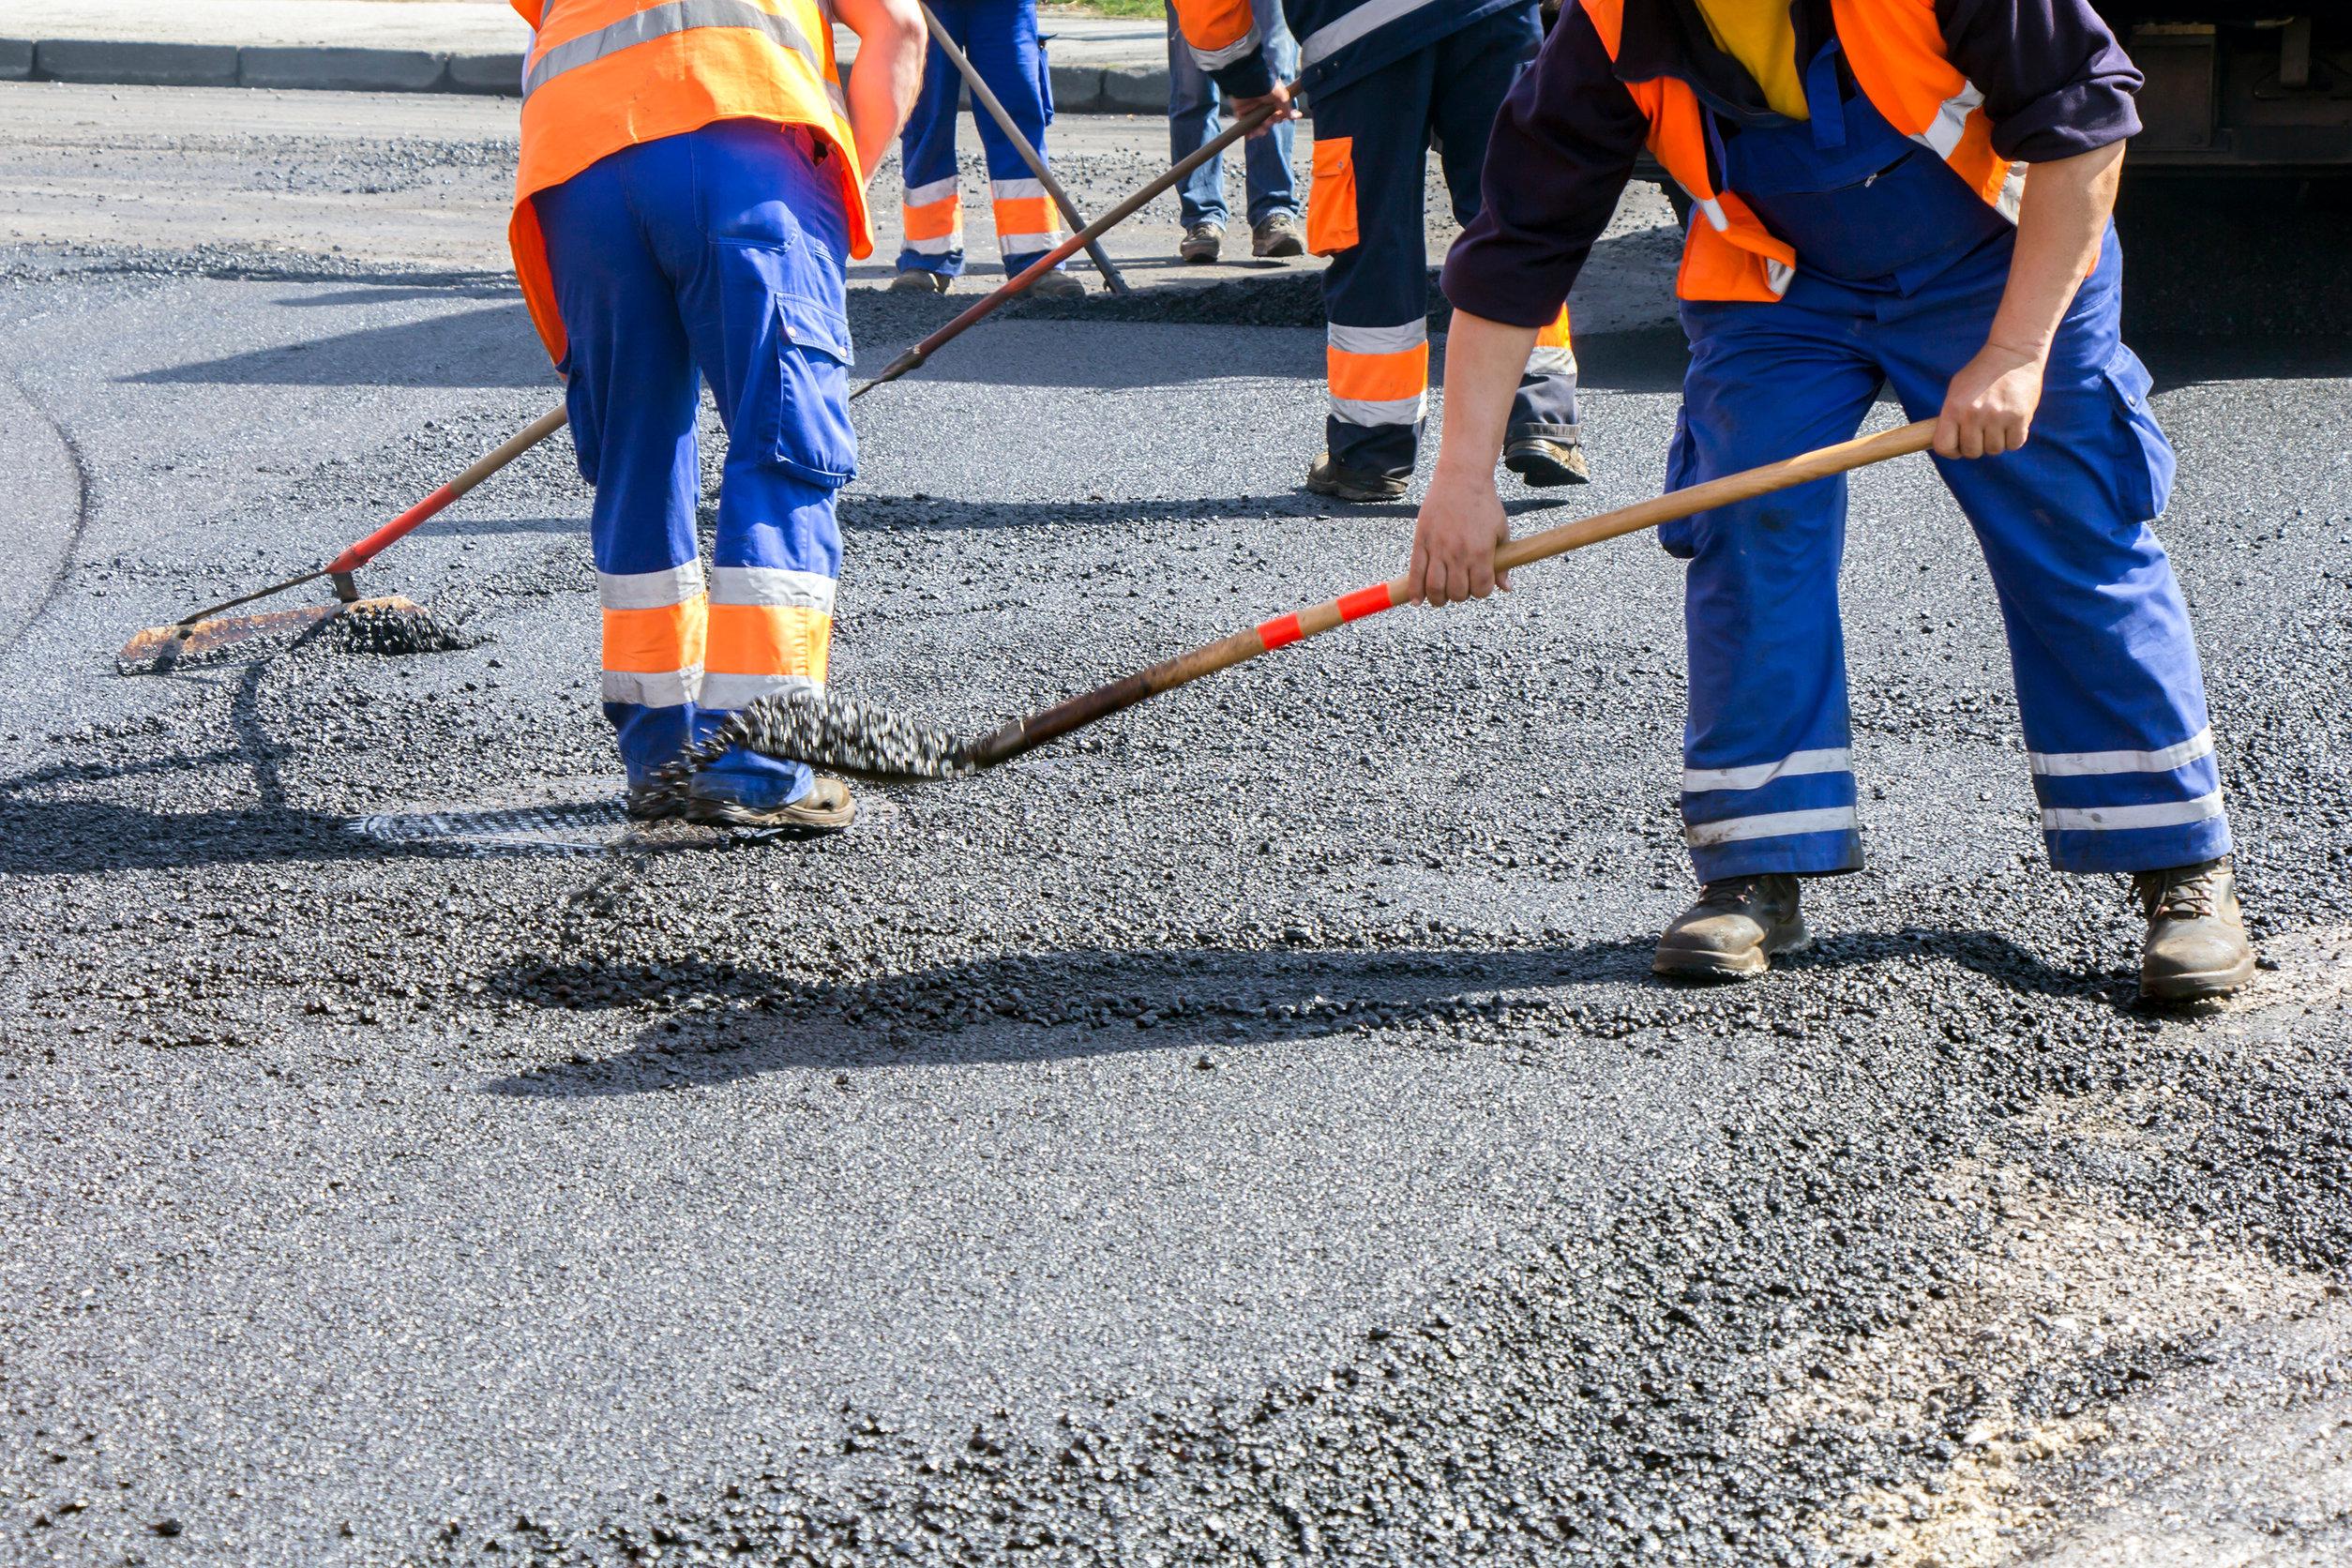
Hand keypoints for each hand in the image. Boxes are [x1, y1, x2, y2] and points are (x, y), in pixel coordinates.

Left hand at [1228, 82, 1296, 138]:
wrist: (1252, 80)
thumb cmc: (1267, 86)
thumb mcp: (1281, 97)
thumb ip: (1287, 109)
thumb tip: (1297, 115)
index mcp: (1272, 101)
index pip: (1277, 114)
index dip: (1278, 119)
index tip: (1277, 118)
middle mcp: (1262, 105)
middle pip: (1267, 121)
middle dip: (1268, 124)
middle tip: (1268, 122)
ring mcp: (1251, 109)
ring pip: (1257, 125)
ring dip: (1260, 130)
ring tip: (1261, 131)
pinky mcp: (1241, 111)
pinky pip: (1245, 124)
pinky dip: (1248, 131)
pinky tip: (1250, 135)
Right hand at [1408, 466, 1510, 606]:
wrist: (1461, 478)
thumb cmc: (1484, 504)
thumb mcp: (1501, 531)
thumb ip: (1503, 562)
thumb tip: (1506, 588)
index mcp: (1480, 552)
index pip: (1480, 589)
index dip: (1481, 591)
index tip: (1479, 585)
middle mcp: (1458, 553)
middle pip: (1457, 593)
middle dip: (1460, 595)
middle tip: (1460, 586)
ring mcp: (1437, 548)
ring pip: (1434, 588)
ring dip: (1438, 599)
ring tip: (1440, 597)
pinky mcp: (1421, 541)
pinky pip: (1415, 573)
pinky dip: (1414, 591)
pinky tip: (1416, 601)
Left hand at [1935, 341, 2046, 458]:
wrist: (2013, 353)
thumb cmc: (1981, 373)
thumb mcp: (1957, 390)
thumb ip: (1951, 417)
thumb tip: (1947, 445)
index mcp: (1954, 408)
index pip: (1944, 447)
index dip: (1951, 450)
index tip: (1959, 444)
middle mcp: (1974, 414)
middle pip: (1971, 452)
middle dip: (1976, 445)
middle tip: (1982, 431)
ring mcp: (1997, 417)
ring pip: (1994, 450)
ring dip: (1996, 441)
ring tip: (1997, 424)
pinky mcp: (2020, 417)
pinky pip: (2014, 444)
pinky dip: (2013, 439)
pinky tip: (2011, 425)